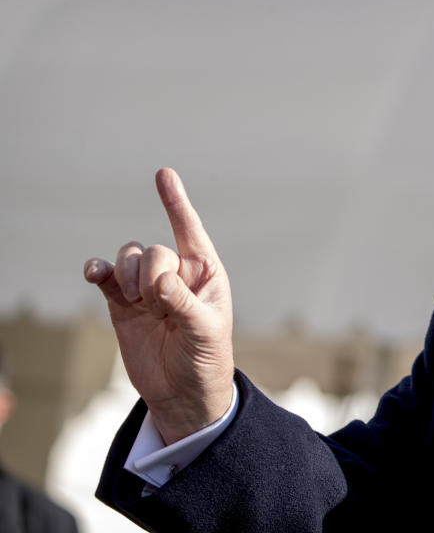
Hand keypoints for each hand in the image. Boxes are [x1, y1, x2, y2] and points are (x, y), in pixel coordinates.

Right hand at [84, 168, 233, 443]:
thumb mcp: (203, 330)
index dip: (175, 202)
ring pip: (129, 258)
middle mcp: (175, 274)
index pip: (189, 230)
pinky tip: (94, 274)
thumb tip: (157, 281)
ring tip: (144, 306)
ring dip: (129, 276)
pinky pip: (105, 277)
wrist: (182, 392)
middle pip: (154, 250)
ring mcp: (147, 288)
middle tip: (161, 305)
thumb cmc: (206, 357)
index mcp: (204, 273)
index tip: (163, 174)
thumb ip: (182, 302)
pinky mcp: (122, 304)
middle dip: (152, 273)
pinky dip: (98, 271)